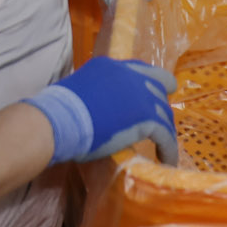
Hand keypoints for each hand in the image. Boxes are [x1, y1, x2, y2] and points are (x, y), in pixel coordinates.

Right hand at [21, 57, 179, 163]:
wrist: (58, 120)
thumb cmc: (58, 110)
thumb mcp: (80, 88)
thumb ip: (97, 92)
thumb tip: (97, 107)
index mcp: (111, 66)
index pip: (141, 70)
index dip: (151, 84)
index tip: (156, 95)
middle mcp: (130, 76)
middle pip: (157, 90)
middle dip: (159, 107)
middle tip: (159, 125)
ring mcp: (141, 96)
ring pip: (164, 113)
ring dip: (165, 131)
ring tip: (164, 148)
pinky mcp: (147, 118)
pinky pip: (165, 135)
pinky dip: (168, 149)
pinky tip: (167, 160)